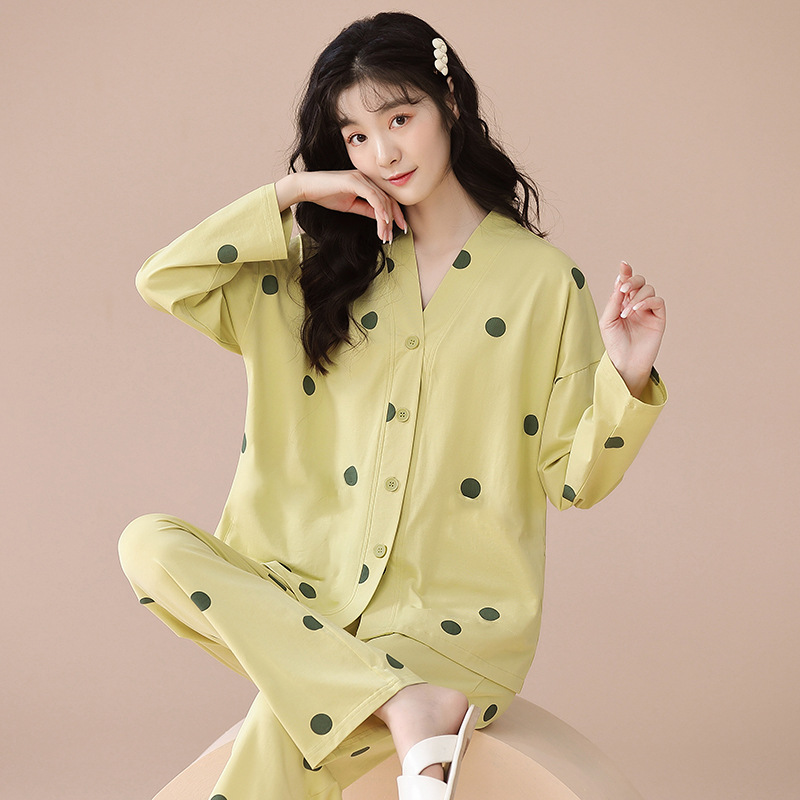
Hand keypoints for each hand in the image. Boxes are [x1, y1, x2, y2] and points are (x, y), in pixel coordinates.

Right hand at [275, 171, 405, 242]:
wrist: (307, 187)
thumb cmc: (326, 195)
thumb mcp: (350, 206)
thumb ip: (366, 209)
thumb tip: (380, 218)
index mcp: (366, 183)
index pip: (387, 198)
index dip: (396, 214)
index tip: (400, 228)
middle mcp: (366, 178)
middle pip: (388, 199)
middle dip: (393, 220)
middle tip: (392, 237)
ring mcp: (361, 178)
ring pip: (381, 200)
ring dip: (385, 220)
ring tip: (385, 235)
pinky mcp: (354, 181)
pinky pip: (372, 196)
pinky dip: (380, 209)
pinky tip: (383, 221)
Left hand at [598, 260, 665, 397]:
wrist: (625, 362)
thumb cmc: (614, 343)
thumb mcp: (607, 320)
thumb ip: (613, 301)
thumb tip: (619, 281)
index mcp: (623, 303)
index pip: (626, 283)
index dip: (626, 272)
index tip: (623, 265)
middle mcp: (637, 304)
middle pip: (640, 282)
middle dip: (632, 281)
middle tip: (623, 289)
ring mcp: (649, 311)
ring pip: (649, 290)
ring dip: (637, 297)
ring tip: (626, 313)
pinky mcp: (659, 318)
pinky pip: (658, 302)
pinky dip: (647, 302)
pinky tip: (636, 310)